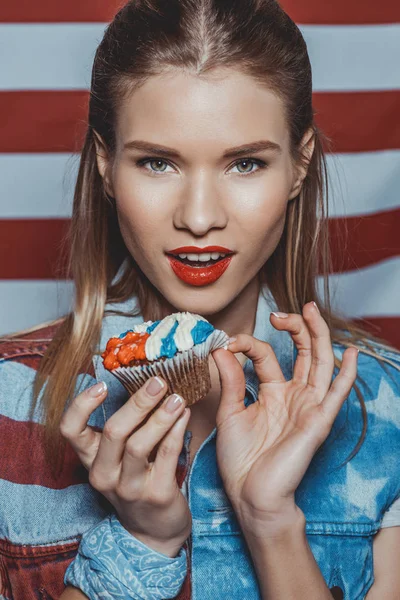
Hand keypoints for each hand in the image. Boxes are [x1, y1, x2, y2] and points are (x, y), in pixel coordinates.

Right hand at [60, 376, 191, 556]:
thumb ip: (125, 425)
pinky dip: (176, 431)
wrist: (154, 531)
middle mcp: (104, 474)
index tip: (101, 384)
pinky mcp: (156, 496)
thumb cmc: (136, 481)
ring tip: (177, 397)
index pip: (70, 430)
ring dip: (160, 417)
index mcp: (91, 459)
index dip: (81, 405)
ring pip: (139, 445)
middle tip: (158, 381)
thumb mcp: (119, 457)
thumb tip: (143, 381)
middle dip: (137, 403)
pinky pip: (166, 456)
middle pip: (113, 431)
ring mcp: (129, 488)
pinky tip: (184, 416)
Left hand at [212, 301, 357, 535]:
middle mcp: (293, 394)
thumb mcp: (230, 412)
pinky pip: (337, 394)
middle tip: (280, 313)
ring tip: (311, 311)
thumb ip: (231, 380)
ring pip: (321, 363)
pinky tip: (351, 353)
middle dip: (295, 327)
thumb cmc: (240, 459)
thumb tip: (222, 348)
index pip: (265, 354)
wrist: (250, 495)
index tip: (227, 342)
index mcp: (272, 391)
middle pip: (303, 351)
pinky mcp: (318, 421)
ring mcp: (308, 406)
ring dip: (319, 336)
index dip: (247, 343)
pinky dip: (347, 374)